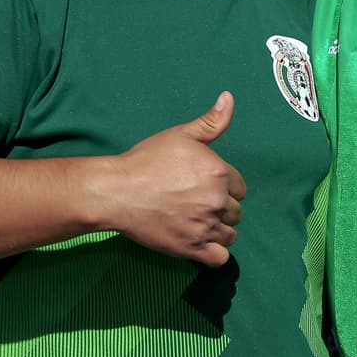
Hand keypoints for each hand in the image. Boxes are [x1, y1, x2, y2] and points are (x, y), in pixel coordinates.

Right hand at [104, 92, 246, 266]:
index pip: (240, 187)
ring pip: (230, 235)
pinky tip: (200, 241)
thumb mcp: (180, 135)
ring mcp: (204, 226)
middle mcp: (216, 200)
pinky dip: (214, 252)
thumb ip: (211, 122)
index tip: (203, 186)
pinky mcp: (191, 248)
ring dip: (218, 230)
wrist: (115, 191)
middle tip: (196, 203)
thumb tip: (228, 98)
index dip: (224, 186)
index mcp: (218, 172)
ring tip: (197, 222)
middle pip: (236, 211)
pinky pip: (220, 258)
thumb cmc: (146, 160)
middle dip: (221, 208)